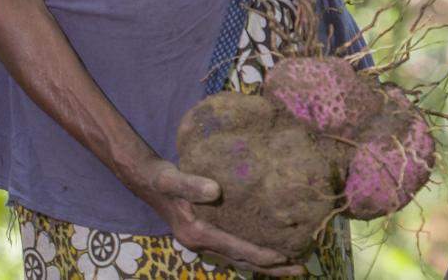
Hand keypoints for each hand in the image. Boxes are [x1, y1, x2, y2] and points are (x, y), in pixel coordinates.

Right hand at [128, 157, 305, 275]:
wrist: (146, 180)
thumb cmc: (162, 178)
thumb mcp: (173, 179)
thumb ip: (191, 184)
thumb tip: (216, 190)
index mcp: (198, 233)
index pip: (237, 249)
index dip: (262, 254)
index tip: (286, 256)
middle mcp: (201, 244)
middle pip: (242, 261)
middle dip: (272, 267)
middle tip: (302, 269)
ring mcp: (203, 242)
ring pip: (239, 258)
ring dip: (265, 263)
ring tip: (293, 264)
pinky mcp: (206, 235)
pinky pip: (234, 249)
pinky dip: (253, 252)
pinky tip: (269, 247)